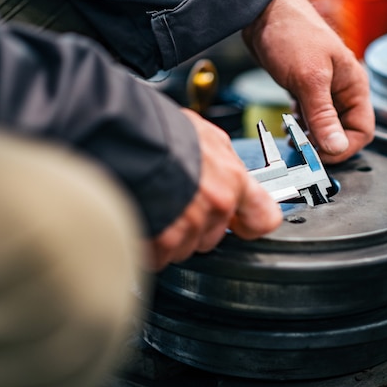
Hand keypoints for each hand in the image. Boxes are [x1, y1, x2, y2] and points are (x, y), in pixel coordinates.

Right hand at [148, 109, 282, 270]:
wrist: (122, 138)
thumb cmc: (159, 130)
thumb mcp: (204, 135)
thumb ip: (222, 160)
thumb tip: (224, 169)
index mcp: (233, 179)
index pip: (264, 218)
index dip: (251, 224)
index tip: (241, 224)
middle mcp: (217, 204)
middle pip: (213, 236)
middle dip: (194, 227)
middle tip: (174, 202)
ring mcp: (192, 224)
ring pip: (185, 248)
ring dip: (169, 236)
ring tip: (153, 206)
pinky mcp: (164, 240)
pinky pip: (159, 256)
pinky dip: (147, 245)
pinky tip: (140, 219)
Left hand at [242, 0, 374, 163]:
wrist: (263, 12)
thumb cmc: (292, 34)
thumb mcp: (309, 79)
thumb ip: (323, 116)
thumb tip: (337, 148)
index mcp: (355, 86)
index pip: (363, 130)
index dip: (344, 148)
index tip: (321, 155)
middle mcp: (343, 91)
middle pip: (344, 132)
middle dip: (324, 143)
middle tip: (303, 146)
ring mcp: (325, 91)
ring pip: (326, 127)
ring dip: (311, 136)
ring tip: (293, 135)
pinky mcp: (308, 90)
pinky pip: (311, 117)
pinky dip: (301, 126)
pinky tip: (289, 123)